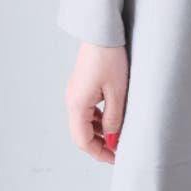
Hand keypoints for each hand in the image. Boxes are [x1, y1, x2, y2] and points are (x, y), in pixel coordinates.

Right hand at [64, 42, 127, 163]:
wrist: (102, 32)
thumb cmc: (109, 58)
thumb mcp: (117, 91)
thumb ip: (114, 119)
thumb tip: (112, 140)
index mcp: (77, 105)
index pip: (82, 140)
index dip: (98, 153)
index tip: (115, 158)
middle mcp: (71, 100)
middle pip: (81, 133)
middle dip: (99, 144)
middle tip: (118, 150)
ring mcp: (75, 92)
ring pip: (84, 121)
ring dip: (99, 131)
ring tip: (118, 135)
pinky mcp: (81, 84)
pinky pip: (87, 109)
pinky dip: (98, 118)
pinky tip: (112, 118)